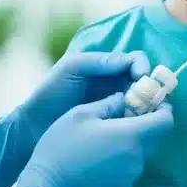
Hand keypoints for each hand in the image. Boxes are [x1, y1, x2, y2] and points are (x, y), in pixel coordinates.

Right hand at [0, 51, 149, 186]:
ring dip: (135, 138)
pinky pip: (132, 163)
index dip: (163, 108)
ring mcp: (131, 174)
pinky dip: (126, 153)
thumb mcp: (82, 114)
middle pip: (157, 135)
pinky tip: (104, 150)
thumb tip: (123, 98)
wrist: (49, 186)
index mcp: (131, 135)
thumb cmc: (63, 145)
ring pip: (144, 150)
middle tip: (128, 112)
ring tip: (111, 131)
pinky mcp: (123, 186)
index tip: (150, 100)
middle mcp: (137, 156)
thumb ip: (109, 103)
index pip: (166, 120)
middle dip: (147, 121)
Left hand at [20, 51, 150, 138]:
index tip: (140, 77)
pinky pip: (133, 120)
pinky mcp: (114, 124)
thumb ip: (96, 61)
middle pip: (144, 81)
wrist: (36, 123)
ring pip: (142, 101)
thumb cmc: (51, 92)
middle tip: (148, 99)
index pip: (135, 60)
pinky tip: (135, 125)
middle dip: (150, 88)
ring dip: (147, 105)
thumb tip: (126, 61)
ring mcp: (116, 104)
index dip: (142, 66)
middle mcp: (115, 83)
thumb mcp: (70, 69)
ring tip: (142, 114)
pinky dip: (138, 121)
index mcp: (106, 66)